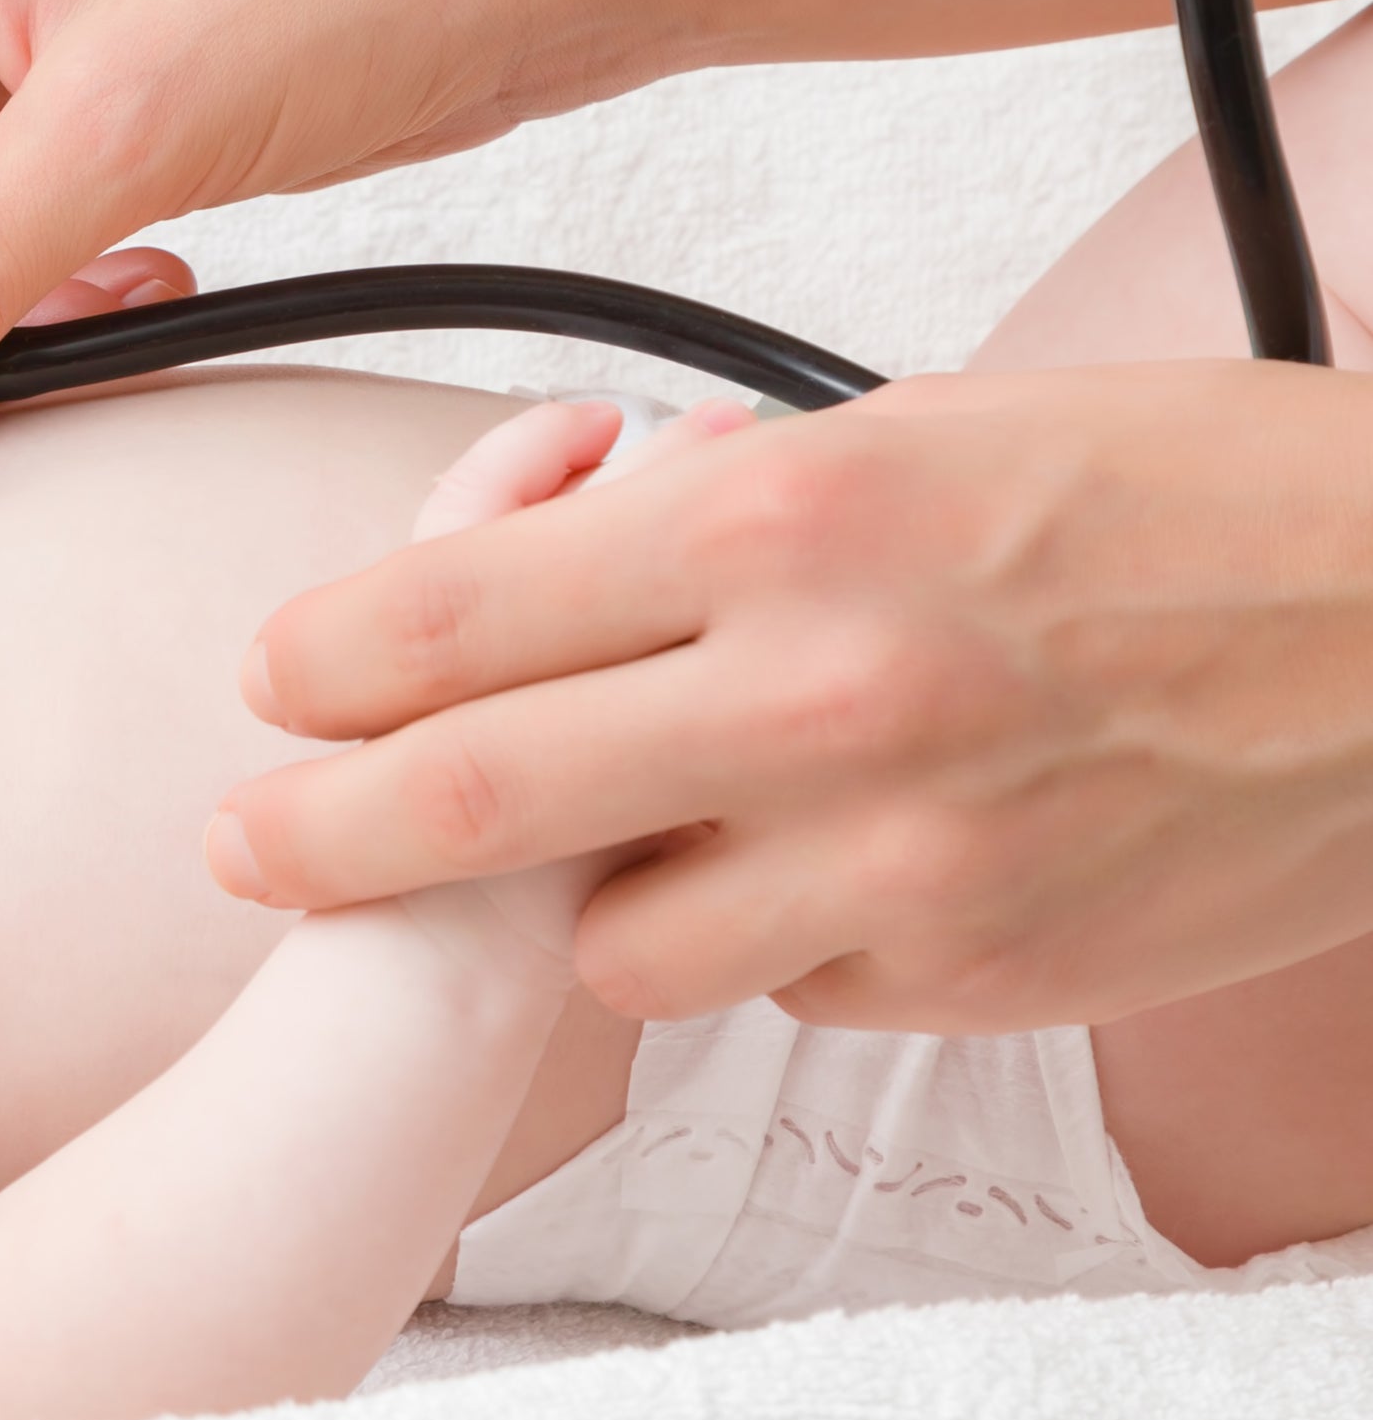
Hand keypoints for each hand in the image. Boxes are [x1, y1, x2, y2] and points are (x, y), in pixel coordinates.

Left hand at [209, 363, 1372, 1033]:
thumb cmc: (1181, 493)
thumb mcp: (917, 432)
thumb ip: (716, 513)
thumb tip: (549, 550)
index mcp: (782, 520)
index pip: (457, 614)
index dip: (324, 660)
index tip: (270, 681)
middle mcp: (817, 696)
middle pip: (467, 803)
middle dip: (311, 836)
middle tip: (239, 844)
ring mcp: (897, 858)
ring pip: (610, 942)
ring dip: (578, 900)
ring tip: (604, 844)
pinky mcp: (972, 971)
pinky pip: (780, 988)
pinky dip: (763, 941)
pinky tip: (819, 868)